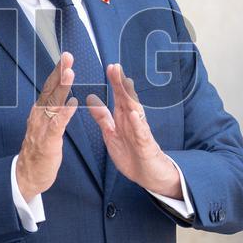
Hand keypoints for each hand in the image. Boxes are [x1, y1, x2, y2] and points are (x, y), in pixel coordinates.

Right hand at [16, 52, 78, 201]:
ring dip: (61, 88)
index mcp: (40, 113)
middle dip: (59, 73)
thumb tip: (60, 99)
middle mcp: (38, 117)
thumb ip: (52, 113)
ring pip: (52, 104)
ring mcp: (41, 128)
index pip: (49, 88)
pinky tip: (72, 103)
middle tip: (67, 56)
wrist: (26, 176)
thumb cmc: (38, 153)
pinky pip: (56, 125)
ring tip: (70, 73)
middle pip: (50, 90)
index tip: (66, 58)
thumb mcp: (45, 128)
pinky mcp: (47, 142)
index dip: (58, 72)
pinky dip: (64, 113)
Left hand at [87, 63, 180, 197]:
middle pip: (127, 99)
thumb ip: (103, 119)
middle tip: (115, 67)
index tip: (110, 67)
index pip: (119, 97)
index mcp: (124, 118)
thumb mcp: (112, 135)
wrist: (149, 176)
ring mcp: (140, 132)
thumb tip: (92, 101)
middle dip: (121, 84)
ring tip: (126, 83)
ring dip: (130, 98)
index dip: (115, 82)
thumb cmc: (132, 155)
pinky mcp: (145, 145)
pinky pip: (141, 133)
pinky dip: (138, 123)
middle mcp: (133, 121)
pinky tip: (133, 114)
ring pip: (135, 111)